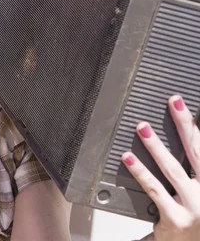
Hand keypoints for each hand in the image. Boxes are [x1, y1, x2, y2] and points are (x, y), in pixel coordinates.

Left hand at [122, 95, 199, 240]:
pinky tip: (128, 157)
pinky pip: (153, 189)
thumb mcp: (199, 189)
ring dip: (156, 146)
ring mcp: (194, 206)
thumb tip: (184, 133)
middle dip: (184, 124)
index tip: (182, 103)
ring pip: (173, 169)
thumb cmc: (196, 217)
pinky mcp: (175, 218)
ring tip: (143, 127)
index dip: (194, 124)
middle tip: (173, 102)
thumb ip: (193, 166)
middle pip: (196, 151)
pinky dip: (140, 171)